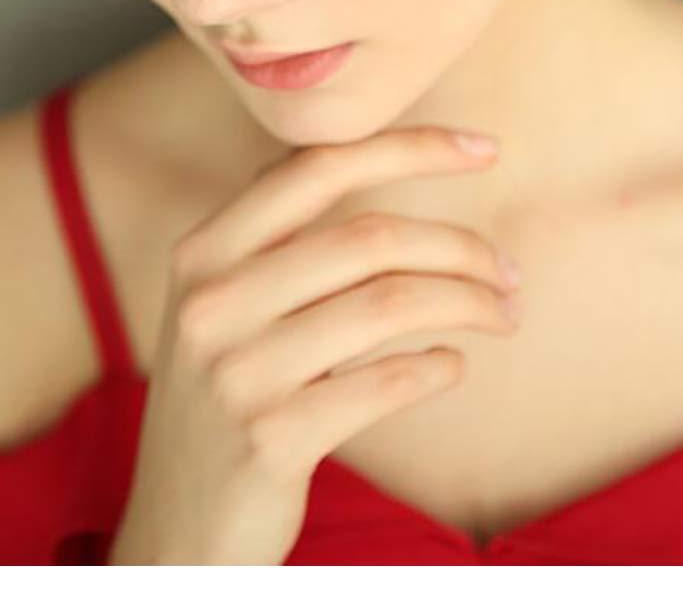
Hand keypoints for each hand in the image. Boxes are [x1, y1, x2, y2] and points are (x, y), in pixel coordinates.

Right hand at [107, 126, 519, 564]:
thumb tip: (381, 160)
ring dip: (468, 303)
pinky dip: (438, 367)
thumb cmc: (224, 400)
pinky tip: (452, 365)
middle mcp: (212, 301)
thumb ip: (280, 240)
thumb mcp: (222, 308)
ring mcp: (237, 372)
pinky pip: (386, 382)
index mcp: (203, 252)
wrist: (174, 535)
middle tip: (508, 271)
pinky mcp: (270, 439)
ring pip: (389, 304)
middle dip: (461, 246)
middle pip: (370, 237)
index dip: (410, 148)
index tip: (484, 148)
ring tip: (503, 315)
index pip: (318, 167)